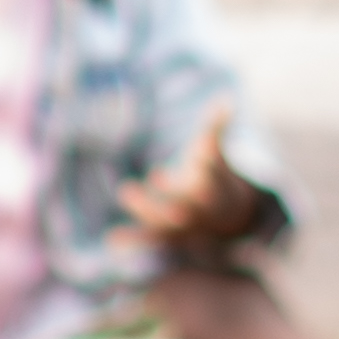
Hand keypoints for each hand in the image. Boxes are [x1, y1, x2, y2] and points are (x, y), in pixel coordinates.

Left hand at [116, 103, 267, 259]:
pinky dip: (133, 239)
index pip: (212, 178)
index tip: (200, 156)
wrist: (224, 217)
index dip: (207, 167)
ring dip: (146, 208)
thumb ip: (217, 126)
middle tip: (158, 174)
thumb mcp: (214, 150)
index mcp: (213, 188)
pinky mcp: (168, 236)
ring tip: (126, 190)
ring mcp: (183, 226)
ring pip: (166, 222)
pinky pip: (150, 238)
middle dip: (172, 193)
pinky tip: (111, 238)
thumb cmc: (213, 175)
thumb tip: (227, 99)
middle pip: (188, 204)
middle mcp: (199, 211)